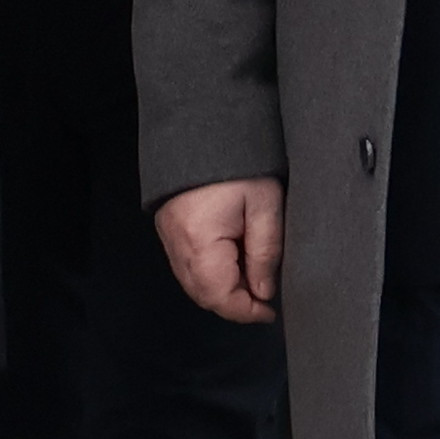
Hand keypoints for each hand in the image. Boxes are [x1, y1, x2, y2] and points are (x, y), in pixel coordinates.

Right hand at [155, 177, 283, 323]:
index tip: (270, 311)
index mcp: (200, 241)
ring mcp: (169, 237)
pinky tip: (233, 263)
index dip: (247, 311)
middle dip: (235, 304)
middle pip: (204, 295)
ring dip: (223, 290)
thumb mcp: (265, 206)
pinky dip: (210, 275)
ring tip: (253, 278)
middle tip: (265, 298)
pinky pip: (188, 266)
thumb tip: (264, 291)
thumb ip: (266, 253)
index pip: (220, 297)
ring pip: (194, 284)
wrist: (204, 127)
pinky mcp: (170, 229)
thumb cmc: (238, 163)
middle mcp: (178, 245)